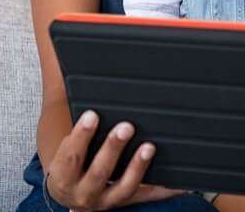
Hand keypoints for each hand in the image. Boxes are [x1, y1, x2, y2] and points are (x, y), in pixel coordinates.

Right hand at [46, 110, 182, 210]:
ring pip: (122, 188)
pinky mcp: (128, 200)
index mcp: (64, 173)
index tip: (92, 114)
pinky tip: (181, 179)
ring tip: (149, 147)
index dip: (80, 136)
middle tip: (127, 126)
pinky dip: (165, 188)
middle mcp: (83, 192)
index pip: (70, 156)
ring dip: (136, 168)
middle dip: (112, 149)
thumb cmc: (71, 150)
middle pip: (98, 172)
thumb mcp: (63, 130)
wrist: (70, 187)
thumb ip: (70, 97)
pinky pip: (149, 195)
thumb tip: (66, 48)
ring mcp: (106, 200)